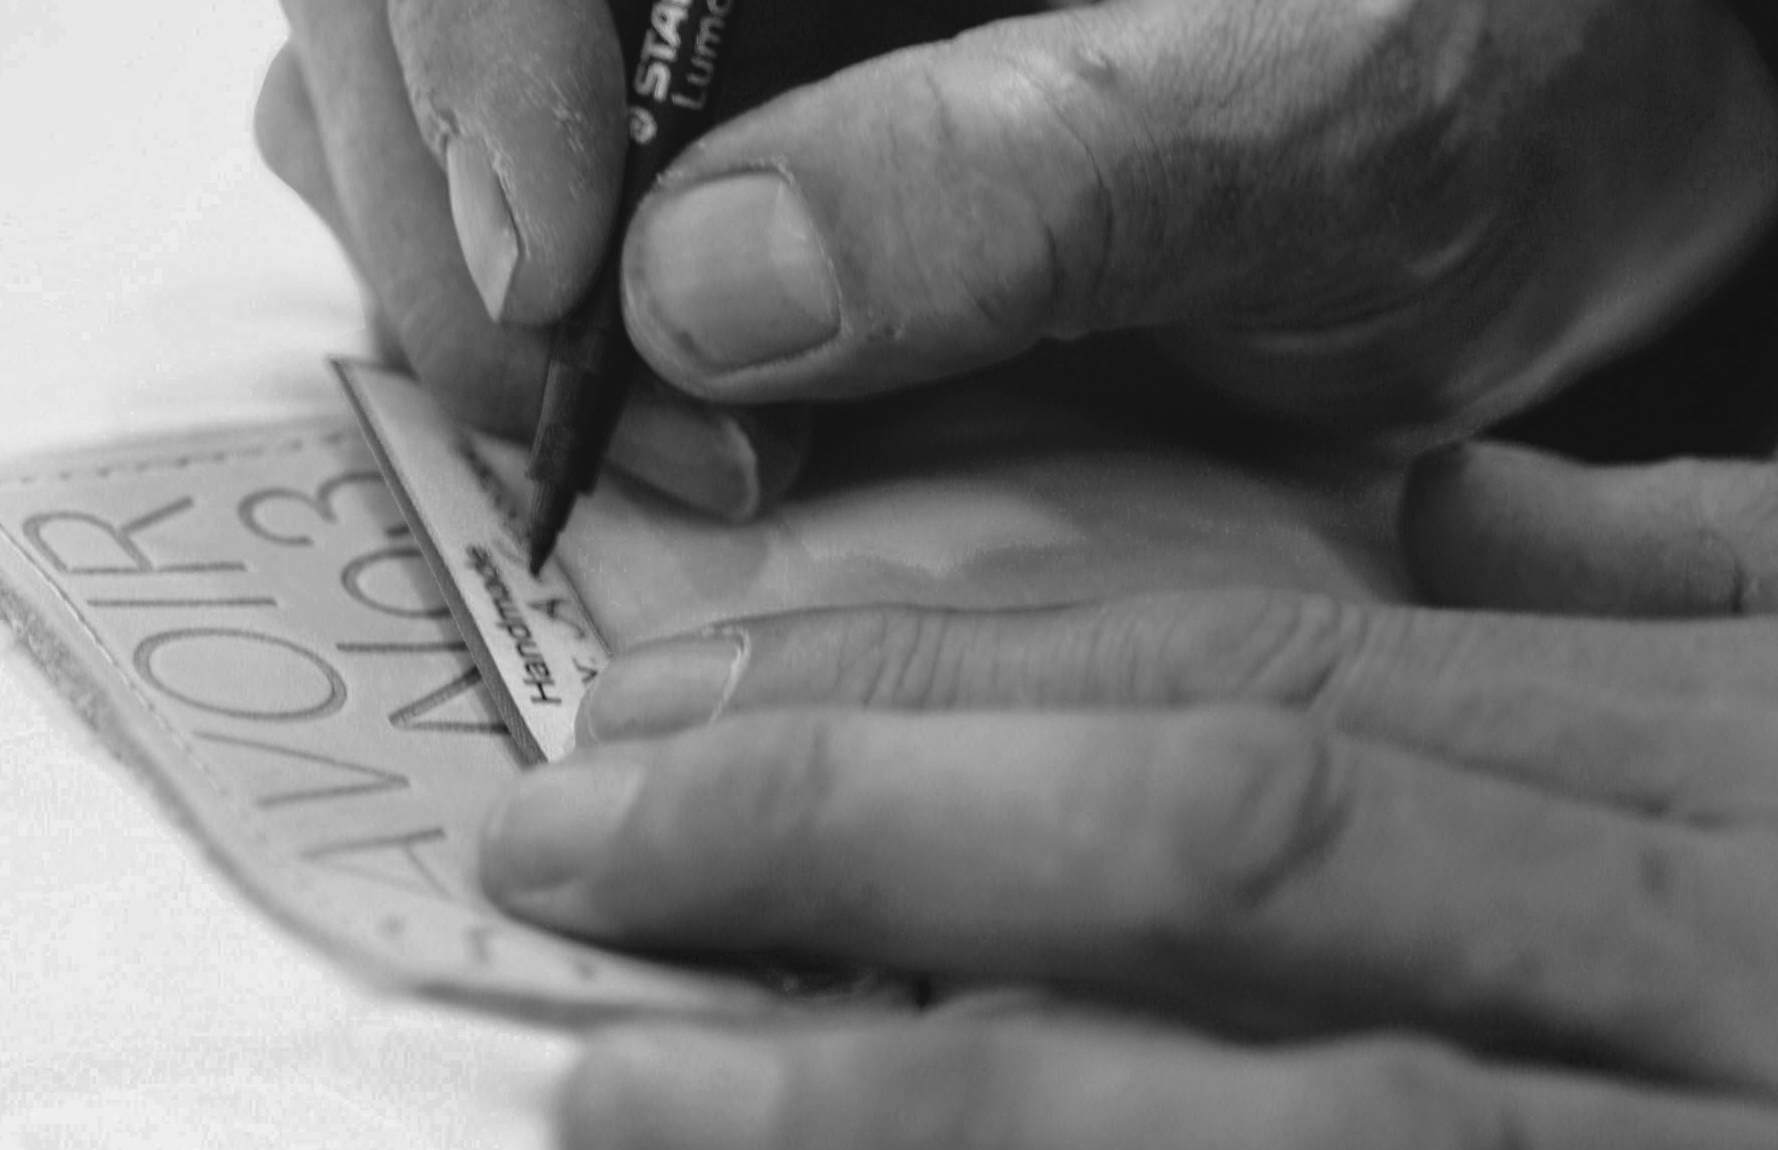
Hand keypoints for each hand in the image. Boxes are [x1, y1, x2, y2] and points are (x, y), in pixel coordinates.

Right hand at [258, 0, 1776, 504]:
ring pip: (399, 86)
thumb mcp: (1305, 130)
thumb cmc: (1457, 92)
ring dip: (443, 268)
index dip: (482, 56)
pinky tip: (597, 393)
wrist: (1504, 154)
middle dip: (448, 212)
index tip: (550, 282)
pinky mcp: (699, 133)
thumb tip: (697, 289)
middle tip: (576, 417)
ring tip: (610, 424)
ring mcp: (701, 29)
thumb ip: (1023, 181)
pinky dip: (483, 304)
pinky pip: (486, 189)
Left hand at [479, 441, 1777, 1146]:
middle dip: (857, 843)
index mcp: (1754, 762)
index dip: (941, 692)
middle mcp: (1736, 946)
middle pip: (1222, 840)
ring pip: (1264, 1123)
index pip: (1259, 666)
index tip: (669, 713)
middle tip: (559, 872)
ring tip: (627, 1093)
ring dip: (901, 1109)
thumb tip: (1422, 507)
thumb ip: (1666, 605)